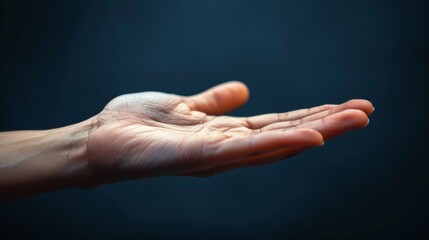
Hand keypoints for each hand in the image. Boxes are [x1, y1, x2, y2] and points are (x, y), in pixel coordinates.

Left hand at [87, 81, 373, 180]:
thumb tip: (244, 89)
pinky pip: (242, 151)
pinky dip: (278, 145)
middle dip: (327, 124)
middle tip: (366, 112)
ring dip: (315, 132)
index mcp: (226, 134)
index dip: (313, 116)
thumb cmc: (139, 124)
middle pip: (285, 135)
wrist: (100, 138)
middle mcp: (227, 149)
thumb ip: (215, 102)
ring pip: (273, 145)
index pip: (278, 124)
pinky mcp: (196, 158)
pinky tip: (308, 137)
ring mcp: (214, 156)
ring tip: (353, 121)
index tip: (346, 106)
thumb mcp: (186, 106)